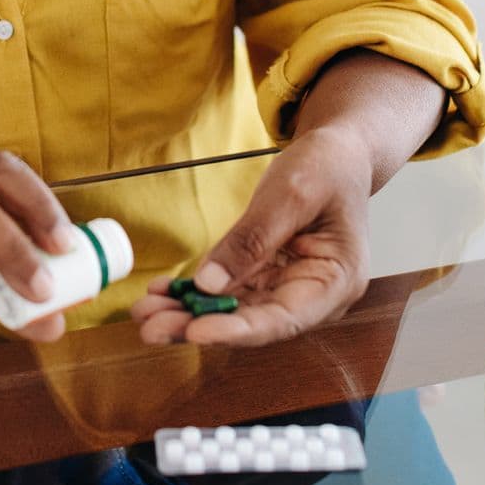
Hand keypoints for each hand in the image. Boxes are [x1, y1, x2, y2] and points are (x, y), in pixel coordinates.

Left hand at [132, 127, 372, 345]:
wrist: (338, 153)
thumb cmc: (329, 168)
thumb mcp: (291, 194)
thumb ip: (252, 239)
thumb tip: (209, 283)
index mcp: (337, 282)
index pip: (284, 319)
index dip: (238, 330)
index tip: (196, 329)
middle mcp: (314, 295)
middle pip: (254, 321)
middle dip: (200, 325)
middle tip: (151, 327)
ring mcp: (289, 287)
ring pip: (236, 311)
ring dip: (190, 313)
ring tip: (146, 312)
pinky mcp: (268, 276)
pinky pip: (230, 291)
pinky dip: (197, 292)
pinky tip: (163, 292)